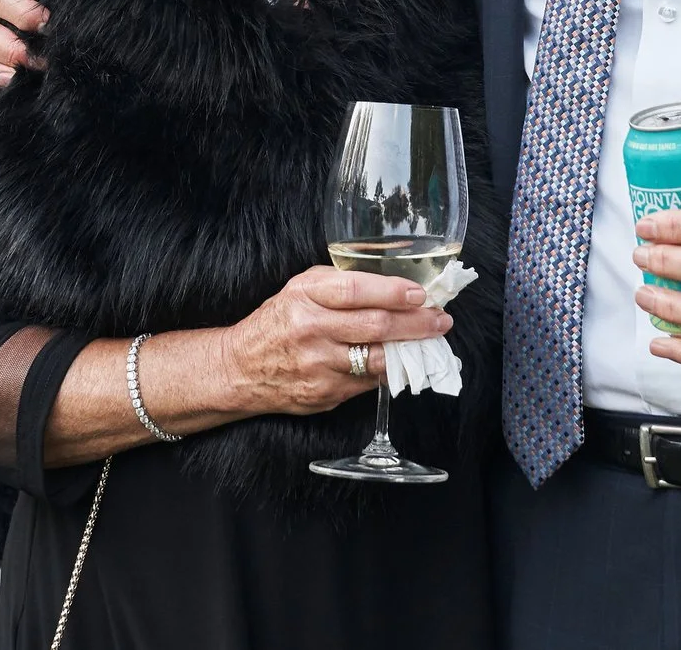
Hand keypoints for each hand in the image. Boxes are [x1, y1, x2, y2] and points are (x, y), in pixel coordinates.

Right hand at [216, 266, 449, 417]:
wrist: (240, 369)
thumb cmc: (278, 322)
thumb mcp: (299, 289)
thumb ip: (339, 284)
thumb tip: (392, 286)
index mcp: (304, 297)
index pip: (355, 291)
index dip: (392, 292)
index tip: (420, 294)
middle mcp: (310, 331)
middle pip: (374, 326)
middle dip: (416, 323)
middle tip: (440, 319)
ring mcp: (318, 367)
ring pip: (377, 359)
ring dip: (411, 351)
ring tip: (431, 341)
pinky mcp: (324, 395)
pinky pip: (367, 382)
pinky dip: (388, 371)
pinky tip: (402, 362)